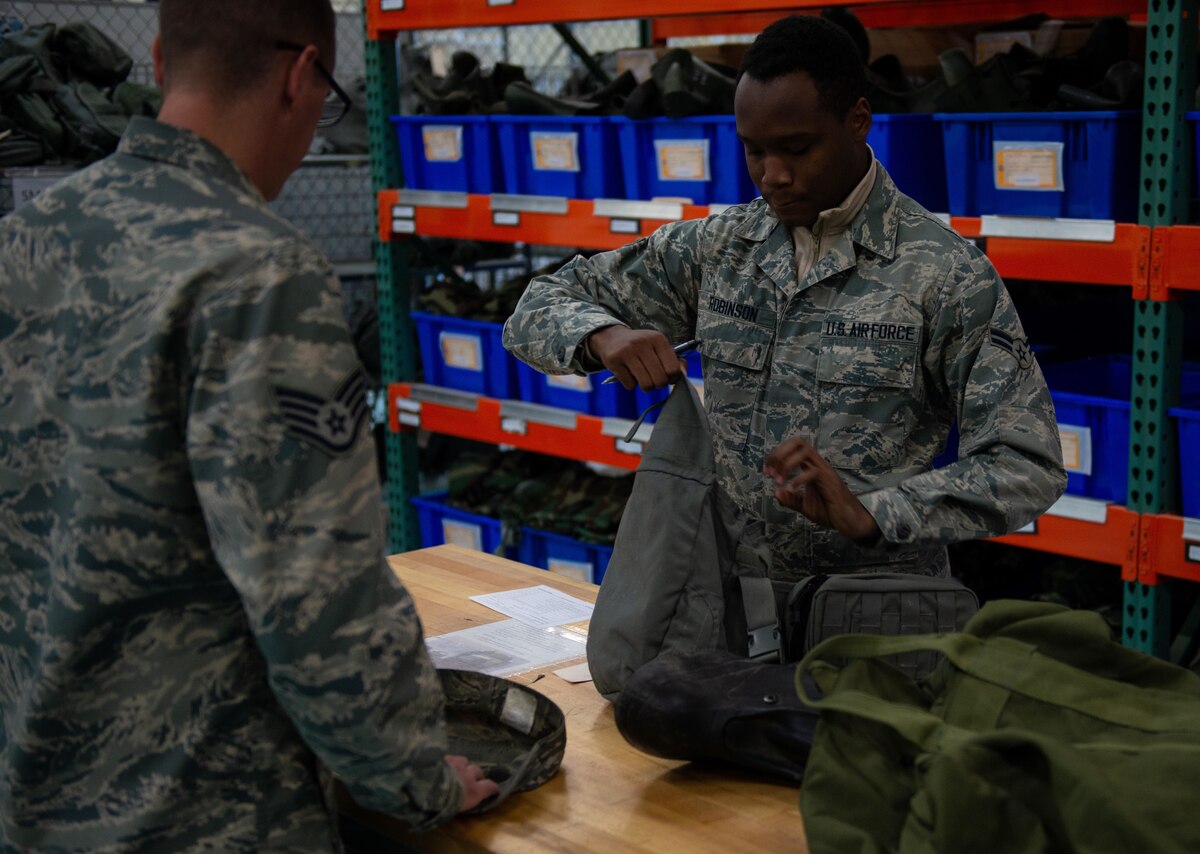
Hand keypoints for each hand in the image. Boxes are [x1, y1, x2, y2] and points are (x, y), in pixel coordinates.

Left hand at [446, 754, 499, 812]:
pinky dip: (451, 762)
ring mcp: (457, 765)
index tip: (495, 789)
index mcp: (473, 791)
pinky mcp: (446, 758)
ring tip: (456, 771)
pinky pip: (453, 757)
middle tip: (469, 780)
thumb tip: (465, 799)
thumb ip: (463, 801)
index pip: (490, 786)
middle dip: (475, 775)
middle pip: (478, 771)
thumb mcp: (455, 810)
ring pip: (465, 762)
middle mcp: (469, 776)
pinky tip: (445, 765)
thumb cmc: (441, 805)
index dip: (493, 788)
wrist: (425, 787)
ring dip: (463, 767)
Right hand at [587, 326, 685, 390]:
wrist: (612, 338)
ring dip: (646, 387)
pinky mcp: (614, 361)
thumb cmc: (642, 347)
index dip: (673, 378)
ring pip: (646, 384)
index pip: (673, 369)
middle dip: (658, 384)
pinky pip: (630, 385)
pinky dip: (631, 384)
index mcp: (658, 338)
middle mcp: (643, 343)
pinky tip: (628, 374)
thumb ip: (674, 359)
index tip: (668, 377)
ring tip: (643, 379)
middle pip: (660, 379)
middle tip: (654, 379)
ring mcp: (627, 351)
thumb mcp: (658, 347)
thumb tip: (683, 373)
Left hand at [763, 438, 880, 542]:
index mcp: (811, 466)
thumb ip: (790, 499)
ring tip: (779, 480)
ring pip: (805, 452)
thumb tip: (776, 492)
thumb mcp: (803, 505)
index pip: (792, 448)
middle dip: (779, 453)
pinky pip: (813, 472)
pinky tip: (791, 490)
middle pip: (798, 442)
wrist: (848, 521)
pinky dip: (798, 480)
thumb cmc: (829, 510)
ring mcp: (825, 471)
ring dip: (786, 464)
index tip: (767, 471)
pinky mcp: (830, 481)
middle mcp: (818, 464)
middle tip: (770, 472)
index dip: (775, 455)